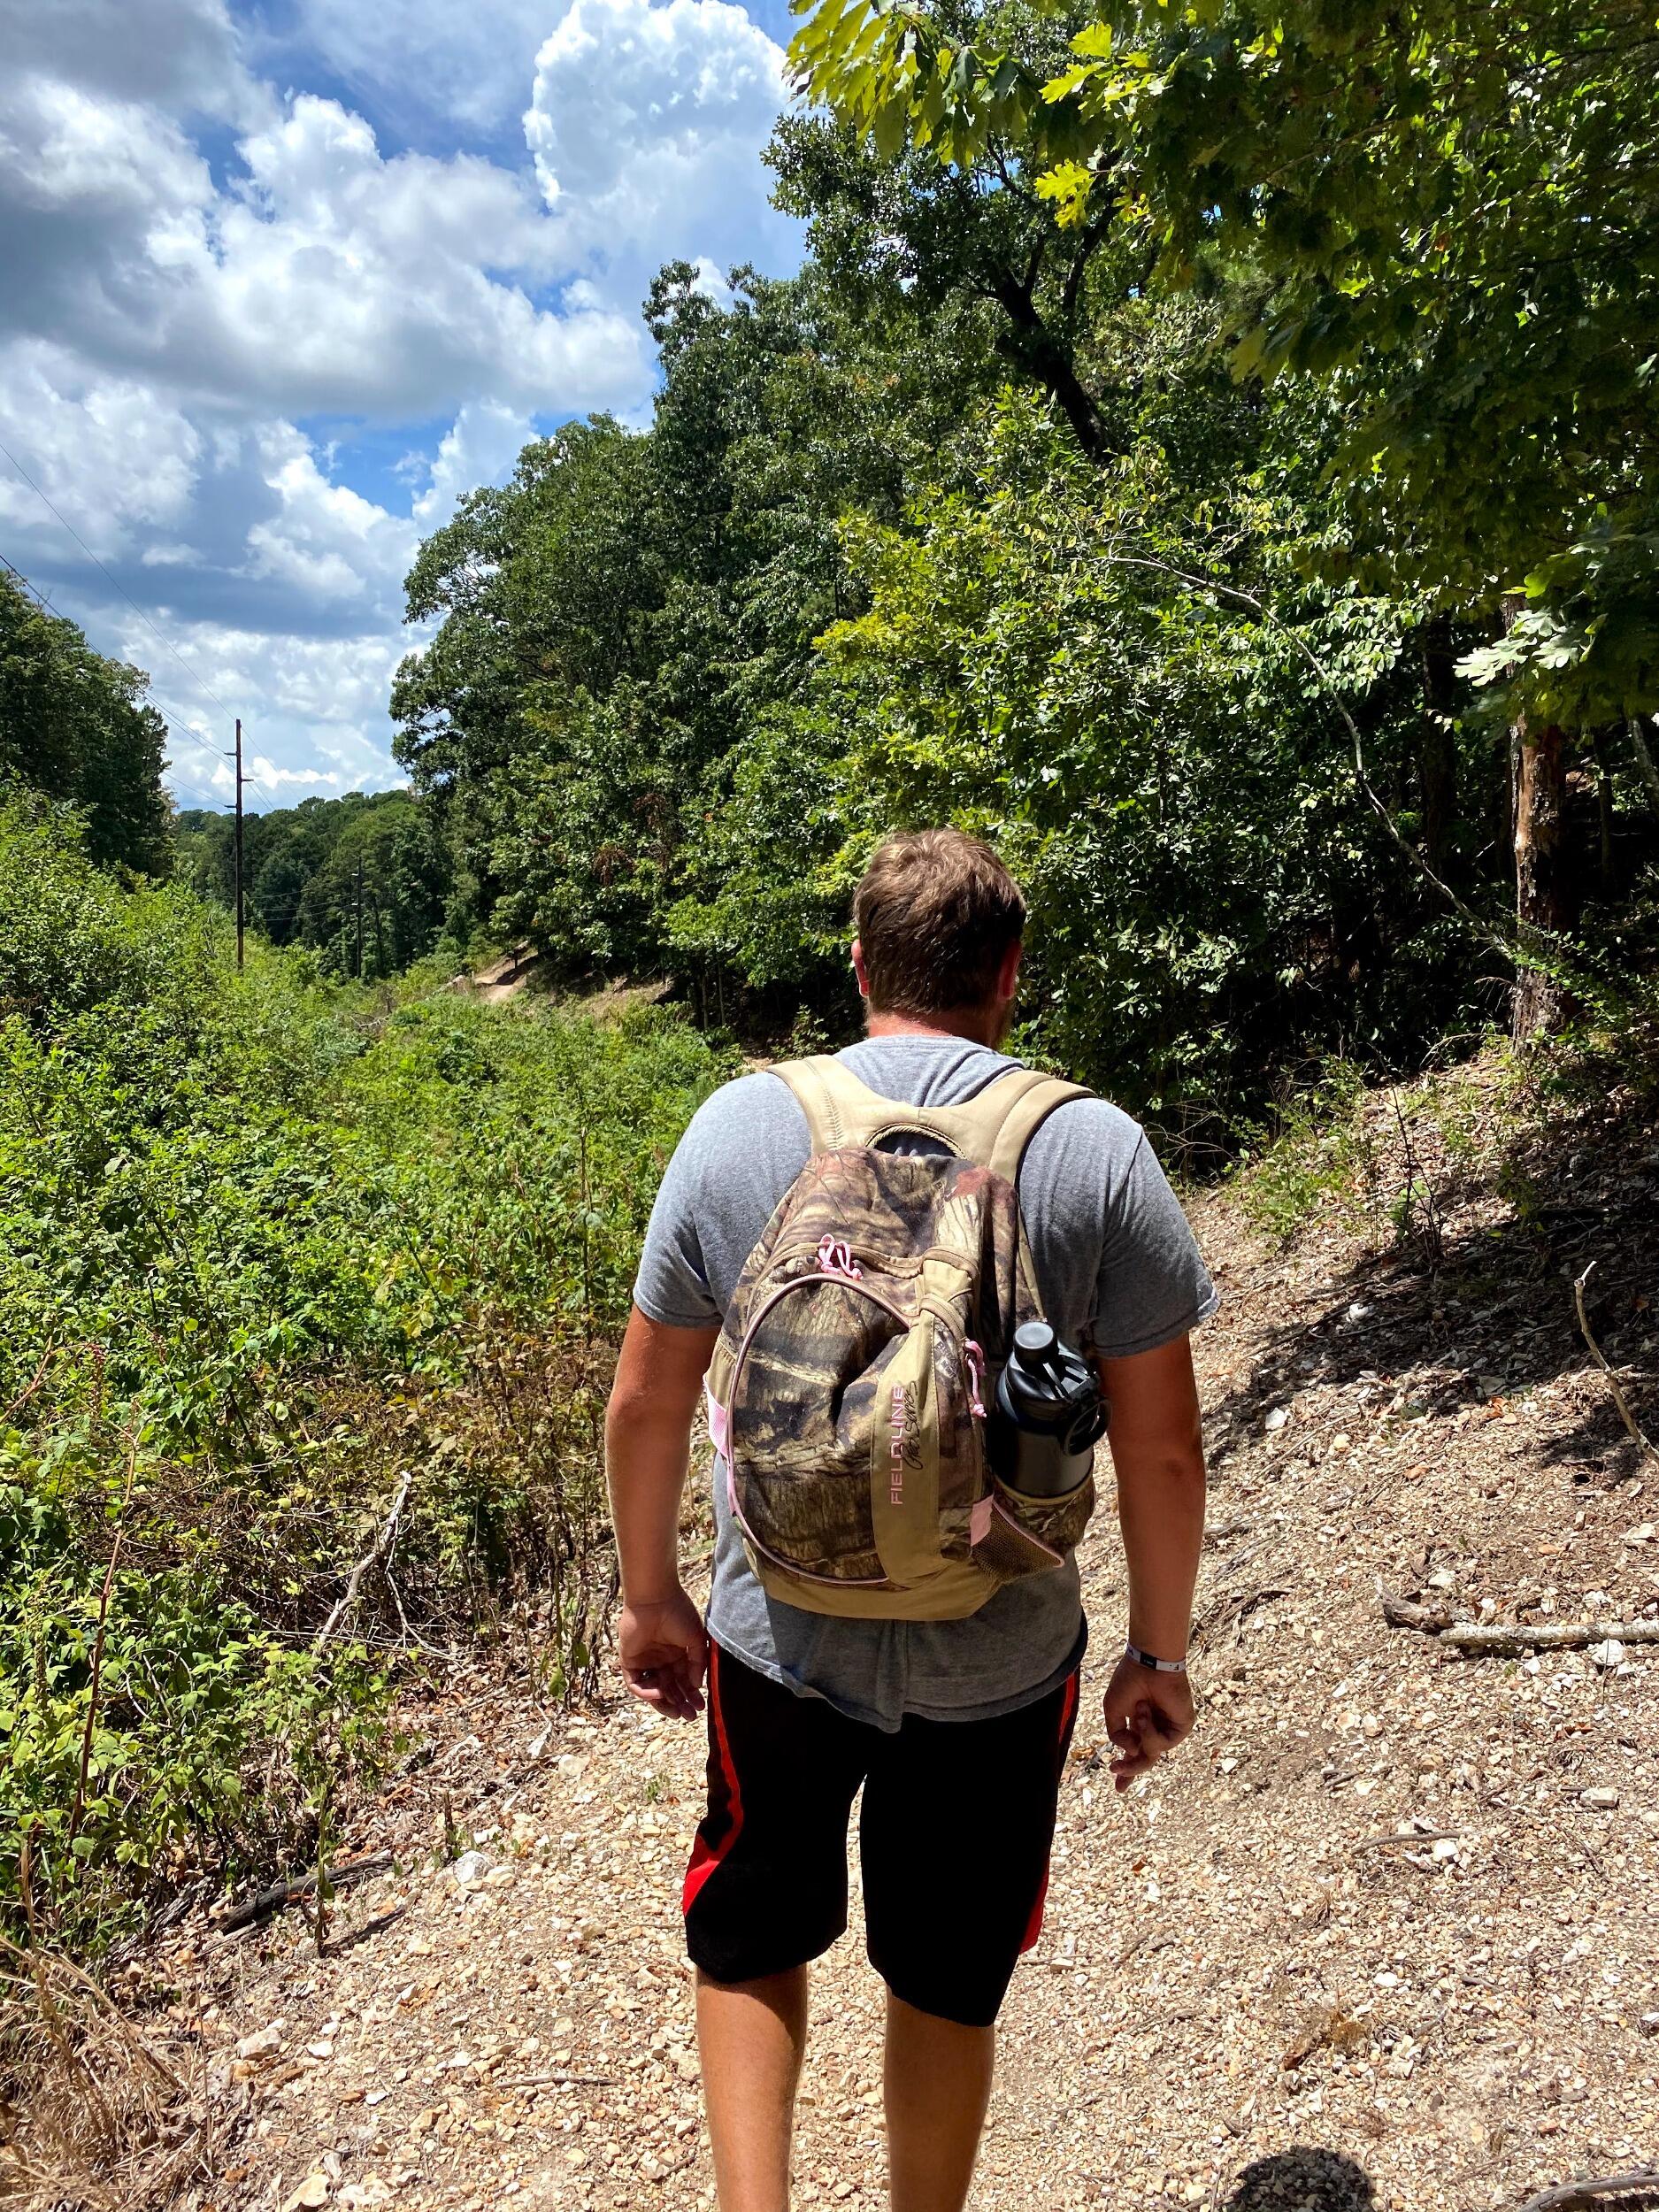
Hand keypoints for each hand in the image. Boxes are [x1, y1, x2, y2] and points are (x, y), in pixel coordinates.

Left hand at [618, 1588, 707, 1720]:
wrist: (655, 1599)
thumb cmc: (678, 1614)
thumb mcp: (695, 1640)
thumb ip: (697, 1664)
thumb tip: (696, 1686)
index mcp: (676, 1654)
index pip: (683, 1680)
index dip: (691, 1694)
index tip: (701, 1706)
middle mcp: (660, 1660)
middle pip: (669, 1688)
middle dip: (680, 1703)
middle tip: (690, 1716)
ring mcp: (645, 1662)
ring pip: (653, 1690)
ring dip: (664, 1703)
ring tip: (677, 1713)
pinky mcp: (629, 1661)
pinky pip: (635, 1683)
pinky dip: (646, 1692)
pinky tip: (659, 1694)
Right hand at [1101, 1655, 1193, 1791]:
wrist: (1149, 1663)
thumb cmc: (1130, 1680)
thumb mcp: (1113, 1711)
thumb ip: (1117, 1736)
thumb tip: (1132, 1752)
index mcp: (1140, 1724)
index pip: (1134, 1752)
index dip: (1126, 1769)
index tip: (1118, 1786)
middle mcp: (1156, 1728)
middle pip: (1146, 1759)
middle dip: (1131, 1768)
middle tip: (1116, 1769)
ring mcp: (1169, 1729)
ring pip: (1152, 1753)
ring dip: (1140, 1736)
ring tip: (1139, 1711)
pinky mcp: (1182, 1727)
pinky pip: (1163, 1744)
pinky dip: (1150, 1731)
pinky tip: (1144, 1713)